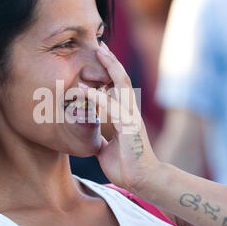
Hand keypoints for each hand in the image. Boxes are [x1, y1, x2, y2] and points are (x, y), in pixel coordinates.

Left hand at [81, 42, 160, 191]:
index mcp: (125, 115)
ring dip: (110, 67)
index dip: (110, 71)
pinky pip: (112, 108)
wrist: (142, 180)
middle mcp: (130, 112)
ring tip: (100, 51)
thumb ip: (101, 137)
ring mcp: (131, 117)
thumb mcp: (107, 148)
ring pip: (122, 85)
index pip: (118, 87)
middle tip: (100, 44)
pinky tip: (84, 90)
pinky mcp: (129, 127)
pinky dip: (97, 97)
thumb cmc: (126, 165)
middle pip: (122, 79)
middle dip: (111, 61)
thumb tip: (91, 135)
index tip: (100, 57)